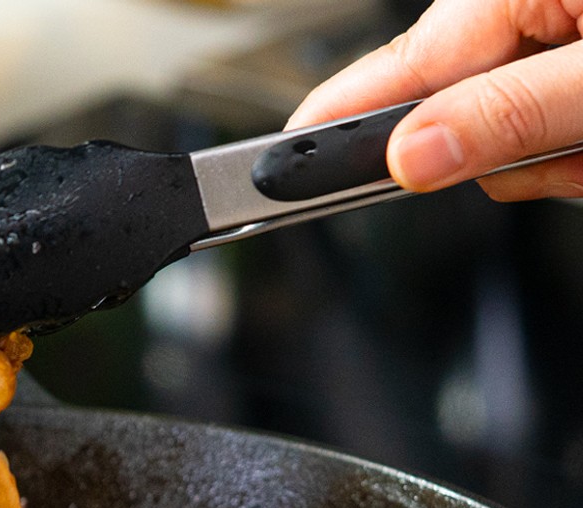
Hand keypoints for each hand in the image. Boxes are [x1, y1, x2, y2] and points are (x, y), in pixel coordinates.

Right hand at [285, 0, 582, 200]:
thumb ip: (506, 116)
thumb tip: (407, 158)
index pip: (392, 70)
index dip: (334, 128)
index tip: (278, 168)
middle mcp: (519, 4)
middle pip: (453, 117)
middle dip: (504, 158)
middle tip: (572, 155)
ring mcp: (553, 26)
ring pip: (504, 133)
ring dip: (553, 156)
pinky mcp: (574, 48)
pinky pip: (546, 119)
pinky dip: (575, 140)